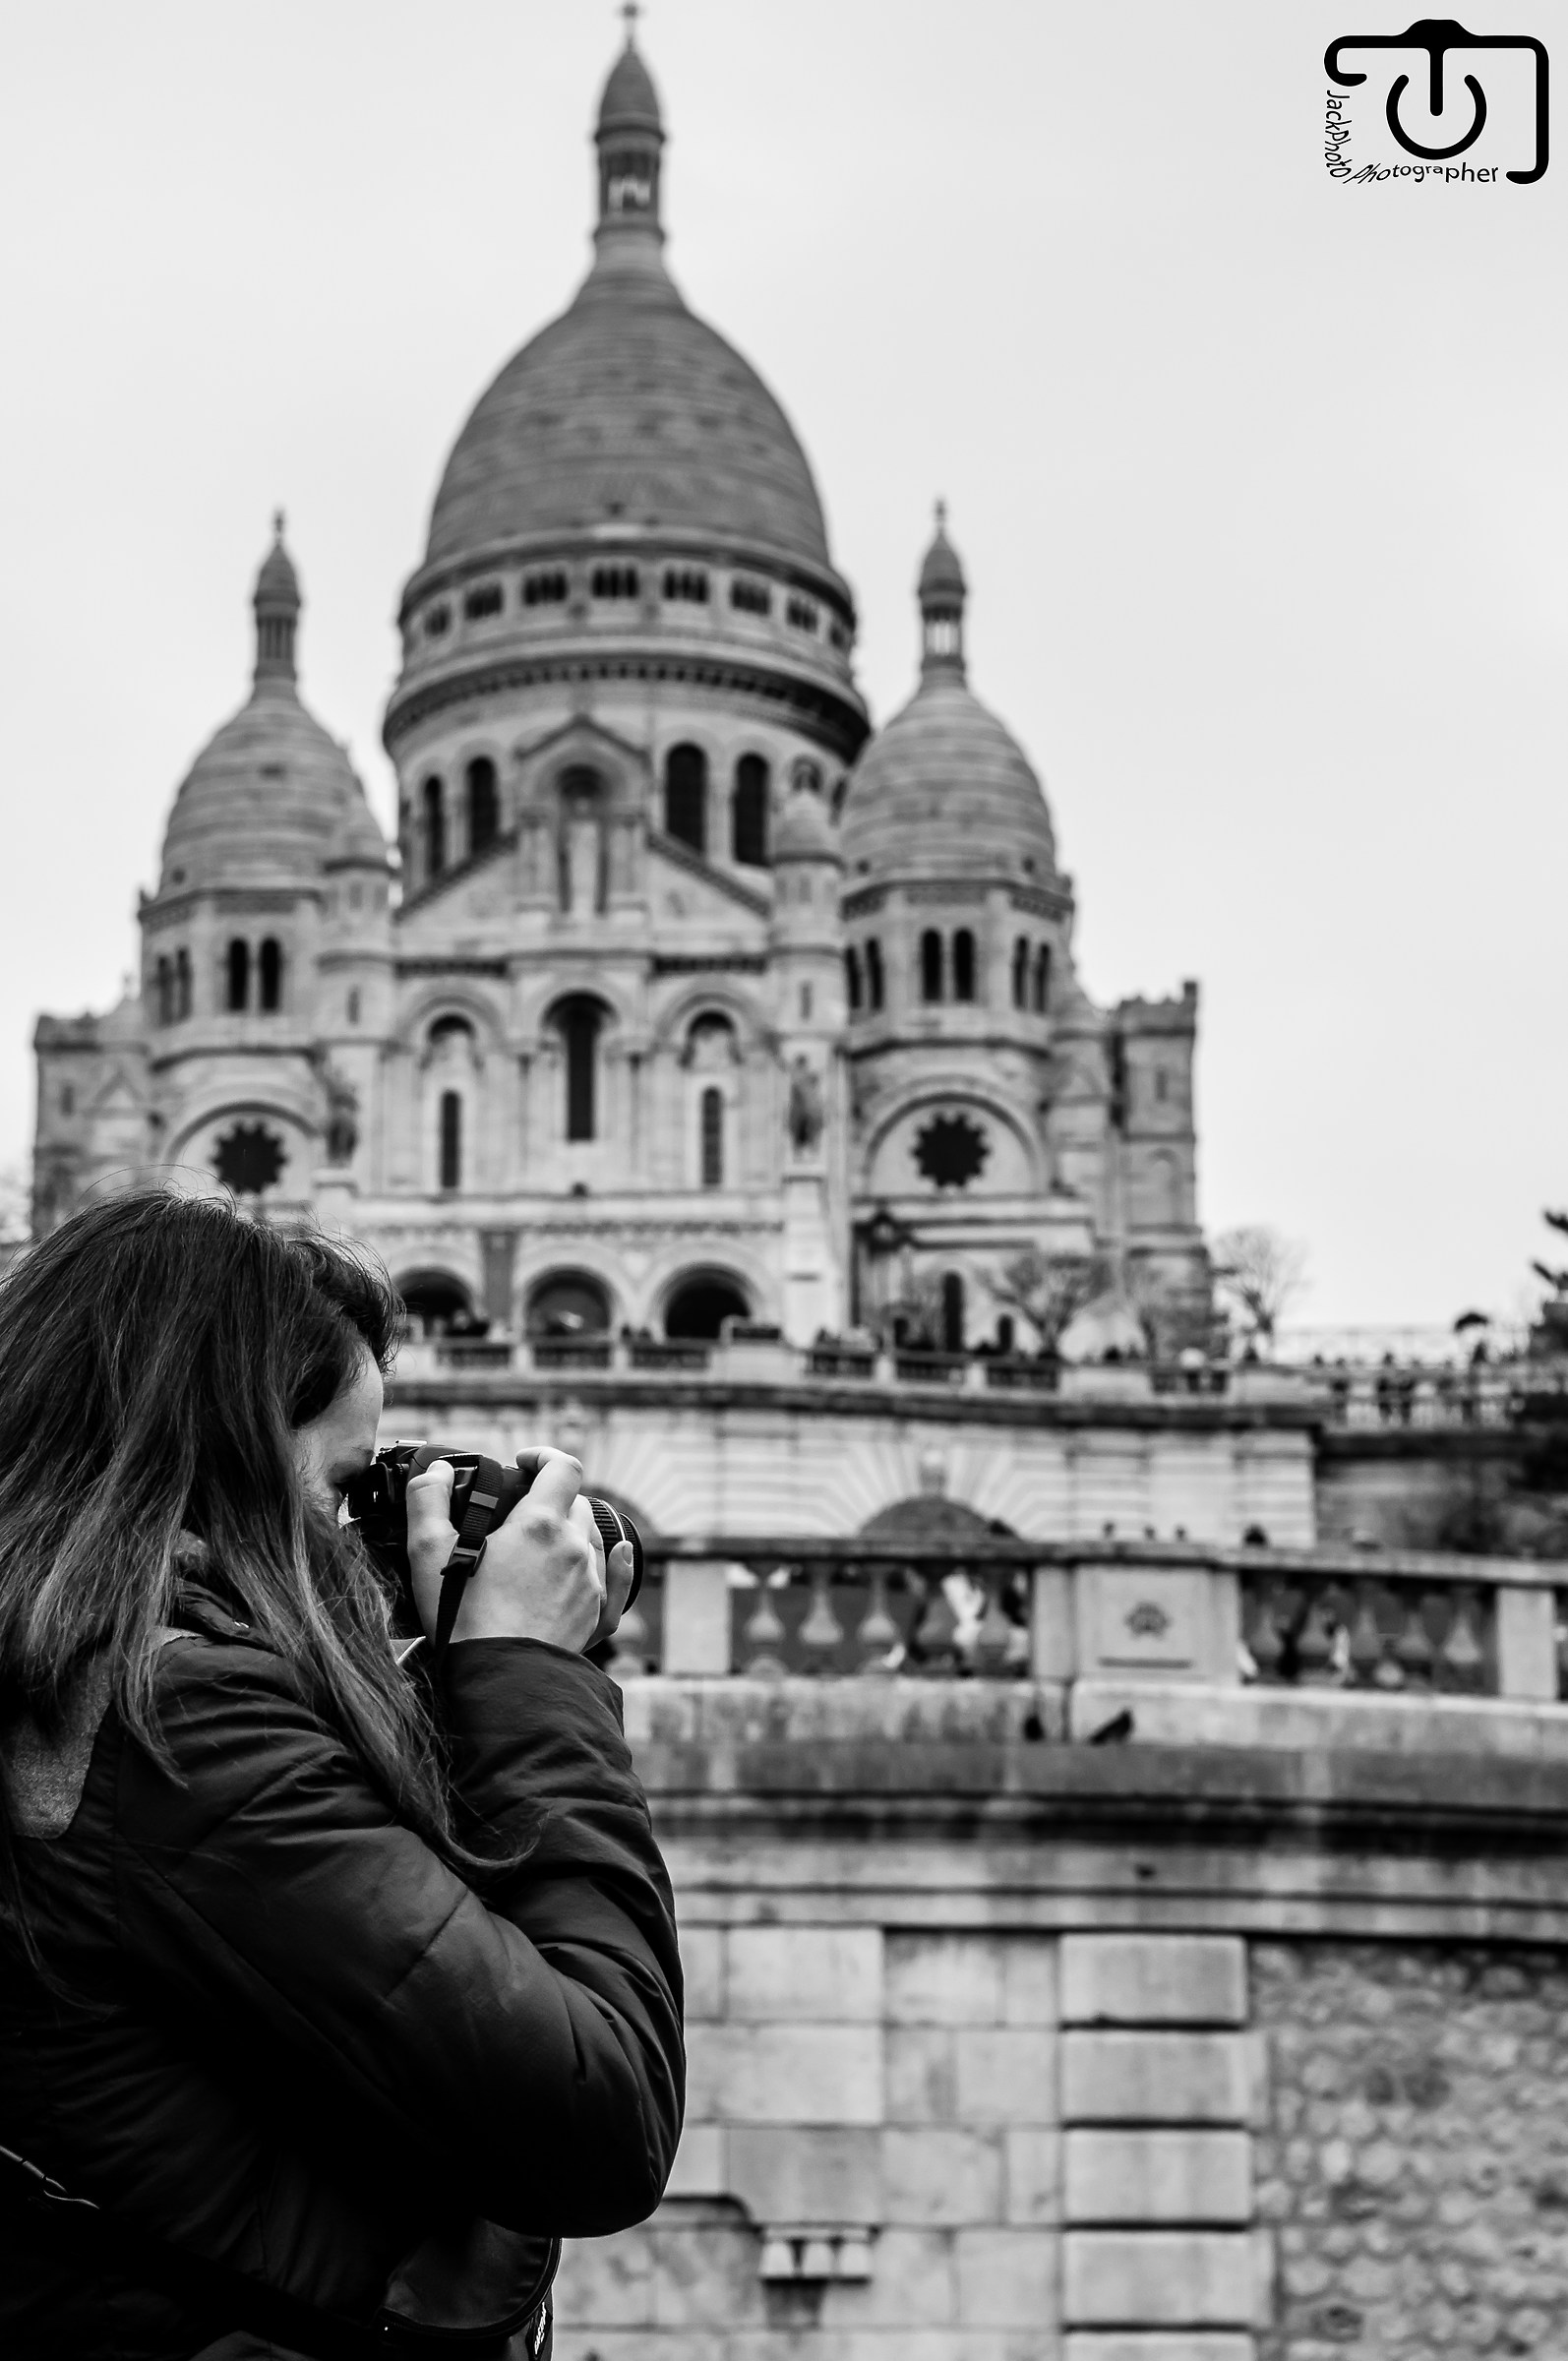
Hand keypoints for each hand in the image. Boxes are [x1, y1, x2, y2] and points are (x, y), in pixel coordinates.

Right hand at [405, 1447, 635, 1651]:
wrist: (497, 1680)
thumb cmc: (461, 1618)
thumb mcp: (428, 1552)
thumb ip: (427, 1500)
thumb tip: (437, 1472)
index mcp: (540, 1524)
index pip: (563, 1468)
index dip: (544, 1457)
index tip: (523, 1463)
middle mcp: (574, 1548)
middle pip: (574, 1503)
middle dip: (550, 1499)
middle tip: (520, 1513)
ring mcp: (590, 1582)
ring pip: (591, 1539)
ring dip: (571, 1531)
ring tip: (541, 1544)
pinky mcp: (596, 1615)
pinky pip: (616, 1581)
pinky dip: (617, 1562)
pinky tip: (622, 1551)